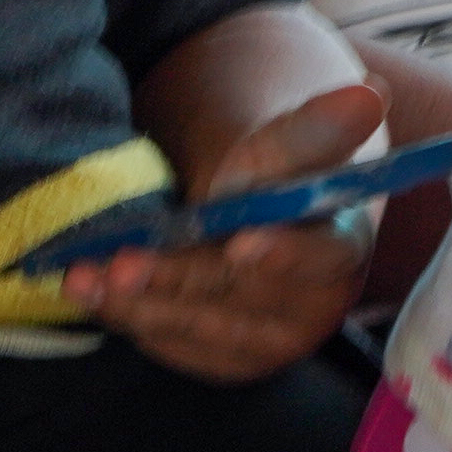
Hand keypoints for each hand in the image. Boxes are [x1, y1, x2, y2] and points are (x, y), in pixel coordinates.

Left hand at [66, 81, 384, 383]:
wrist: (245, 216)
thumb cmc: (269, 178)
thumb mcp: (282, 147)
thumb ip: (313, 128)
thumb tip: (370, 92)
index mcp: (339, 248)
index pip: (320, 255)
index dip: (284, 253)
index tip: (241, 242)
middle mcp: (309, 307)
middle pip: (237, 294)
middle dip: (176, 278)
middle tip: (120, 263)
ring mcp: (265, 341)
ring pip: (195, 325)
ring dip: (135, 304)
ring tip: (81, 277)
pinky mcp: (221, 360)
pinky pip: (171, 345)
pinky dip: (126, 318)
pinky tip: (90, 296)